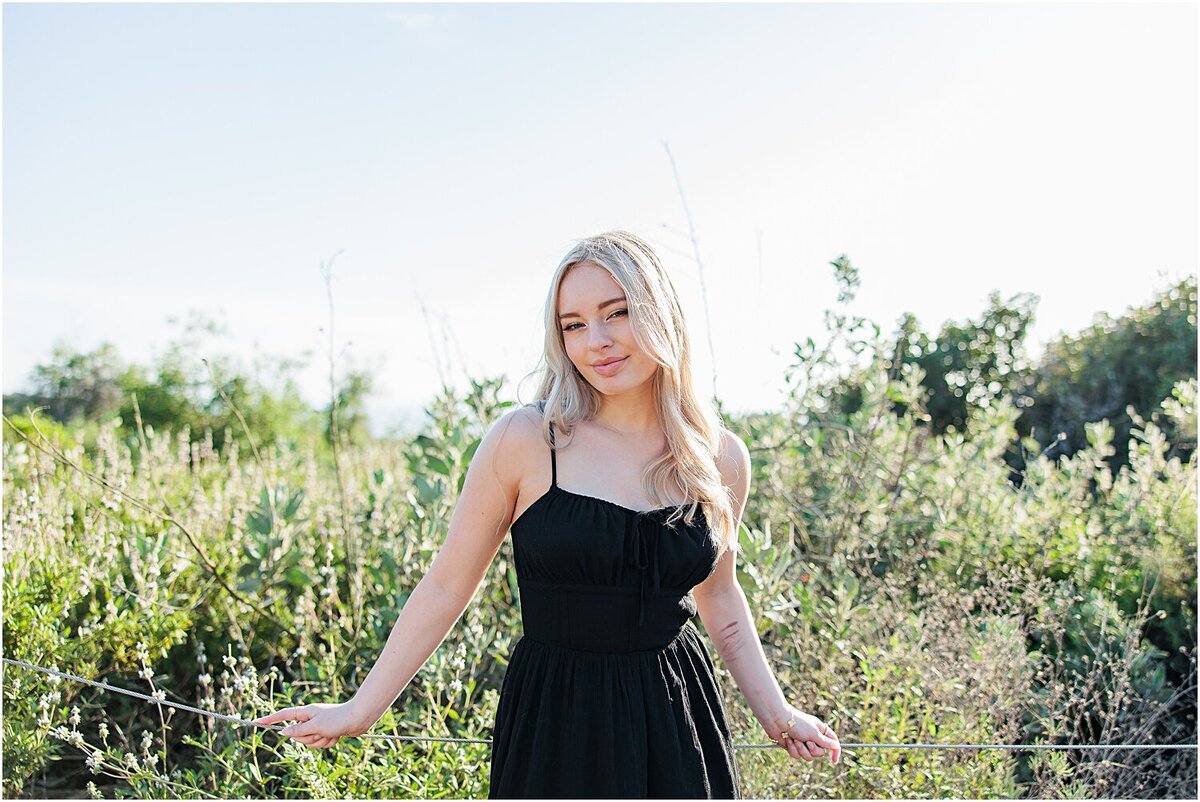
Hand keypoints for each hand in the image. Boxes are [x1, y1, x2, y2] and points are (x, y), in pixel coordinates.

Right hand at [252, 700, 369, 749]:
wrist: (359, 719)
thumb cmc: (338, 718)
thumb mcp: (316, 726)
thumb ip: (298, 731)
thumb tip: (284, 732)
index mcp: (305, 712)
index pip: (283, 716)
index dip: (270, 719)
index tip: (256, 722)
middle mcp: (310, 719)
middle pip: (297, 736)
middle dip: (308, 739)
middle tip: (321, 732)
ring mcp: (318, 727)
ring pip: (309, 743)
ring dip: (320, 741)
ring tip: (331, 733)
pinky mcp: (326, 733)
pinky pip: (320, 745)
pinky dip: (328, 743)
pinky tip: (337, 736)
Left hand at [765, 704, 840, 764]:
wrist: (777, 720)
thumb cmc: (798, 723)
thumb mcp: (814, 733)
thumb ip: (825, 742)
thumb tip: (836, 746)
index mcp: (820, 731)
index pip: (833, 743)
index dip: (835, 752)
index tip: (833, 761)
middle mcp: (813, 737)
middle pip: (819, 753)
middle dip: (812, 749)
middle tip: (807, 741)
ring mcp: (803, 742)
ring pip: (808, 757)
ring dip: (801, 749)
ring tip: (795, 739)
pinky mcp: (793, 746)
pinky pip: (797, 755)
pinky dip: (792, 749)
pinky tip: (788, 740)